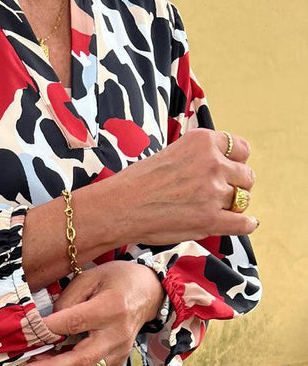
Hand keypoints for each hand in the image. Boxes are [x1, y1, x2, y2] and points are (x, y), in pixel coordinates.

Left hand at [16, 260, 163, 365]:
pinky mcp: (118, 360)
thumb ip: (67, 300)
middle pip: (81, 359)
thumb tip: (46, 324)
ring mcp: (120, 351)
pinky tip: (51, 365)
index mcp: (111, 307)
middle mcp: (117, 334)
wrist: (149, 292)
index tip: (24, 334)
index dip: (47, 330)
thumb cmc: (117, 280)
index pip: (73, 322)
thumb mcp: (90, 277)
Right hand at [100, 128, 257, 246]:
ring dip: (233, 206)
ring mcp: (213, 191)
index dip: (236, 163)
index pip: (241, 149)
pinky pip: (243, 223)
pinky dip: (245, 224)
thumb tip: (222, 169)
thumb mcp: (173, 152)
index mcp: (203, 141)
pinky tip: (240, 224)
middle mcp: (212, 163)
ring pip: (243, 199)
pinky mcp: (210, 219)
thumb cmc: (139, 182)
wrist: (119, 206)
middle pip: (246, 175)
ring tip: (214, 210)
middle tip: (219, 195)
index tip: (226, 172)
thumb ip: (199, 157)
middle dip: (236, 186)